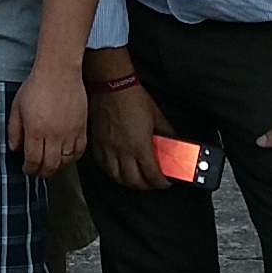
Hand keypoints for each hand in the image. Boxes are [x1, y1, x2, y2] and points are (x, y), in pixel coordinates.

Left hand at [8, 67, 86, 177]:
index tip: (26, 169)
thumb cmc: (36, 86)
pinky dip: (72, 157)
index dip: (29, 169)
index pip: (33, 161)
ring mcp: (70, 132)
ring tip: (51, 164)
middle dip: (42, 172)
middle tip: (38, 171)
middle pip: (50, 166)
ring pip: (66, 161)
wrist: (59, 72)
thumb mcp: (17, 107)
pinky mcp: (82, 128)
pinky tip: (66, 156)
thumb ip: (14, 130)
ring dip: (57, 166)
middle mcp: (54, 135)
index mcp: (35, 131)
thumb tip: (15, 148)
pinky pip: (79, 151)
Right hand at [84, 51, 170, 190]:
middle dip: (146, 186)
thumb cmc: (132, 98)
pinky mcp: (97, 144)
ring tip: (136, 179)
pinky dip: (112, 172)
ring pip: (117, 177)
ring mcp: (108, 149)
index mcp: (140, 146)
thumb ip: (167, 134)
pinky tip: (117, 169)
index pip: (152, 175)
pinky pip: (103, 166)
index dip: (161, 182)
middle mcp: (123, 151)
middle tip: (152, 182)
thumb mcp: (157, 117)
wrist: (112, 86)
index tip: (165, 181)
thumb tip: (174, 144)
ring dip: (128, 182)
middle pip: (134, 182)